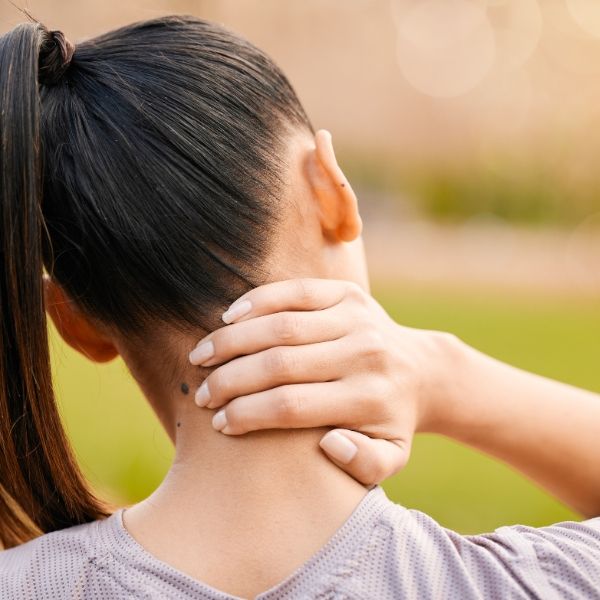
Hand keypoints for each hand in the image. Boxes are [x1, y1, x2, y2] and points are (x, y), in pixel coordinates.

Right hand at [189, 278, 459, 485]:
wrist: (421, 370)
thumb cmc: (391, 419)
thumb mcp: (390, 456)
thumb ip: (364, 464)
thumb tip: (329, 443)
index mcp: (368, 399)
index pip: (292, 406)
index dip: (247, 414)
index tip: (219, 423)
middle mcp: (363, 354)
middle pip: (280, 364)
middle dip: (230, 380)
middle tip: (202, 393)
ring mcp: (357, 318)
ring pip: (281, 325)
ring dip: (232, 341)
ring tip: (201, 356)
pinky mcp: (349, 294)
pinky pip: (295, 292)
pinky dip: (257, 301)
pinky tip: (228, 318)